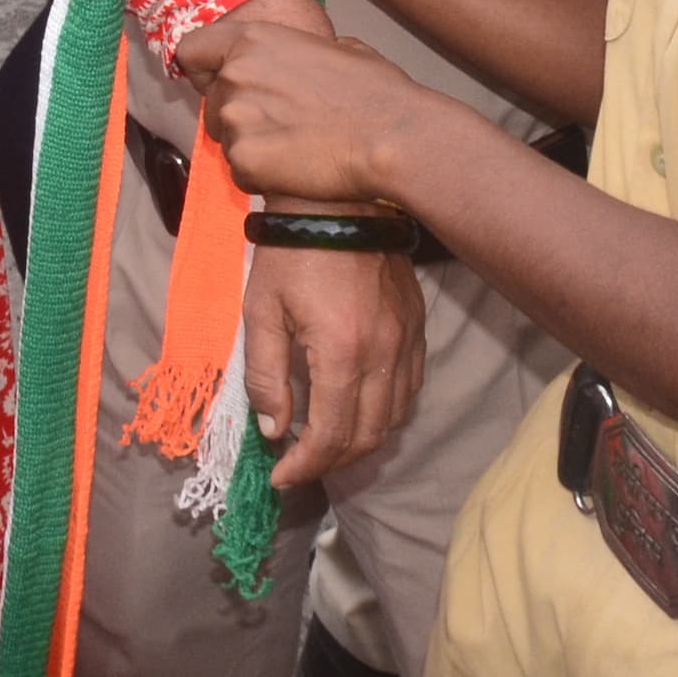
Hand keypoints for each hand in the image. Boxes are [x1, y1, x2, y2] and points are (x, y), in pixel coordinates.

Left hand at [172, 7, 431, 204]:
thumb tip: (303, 59)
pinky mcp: (243, 160)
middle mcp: (235, 75)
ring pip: (226, 138)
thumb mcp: (339, 49)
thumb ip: (300, 52)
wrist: (391, 138)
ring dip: (251, 145)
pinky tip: (295, 169)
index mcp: (254, 40)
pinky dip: (261, 175)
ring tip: (294, 149)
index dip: (203, 70)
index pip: (191, 51)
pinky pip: (240, 171)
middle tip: (279, 126)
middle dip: (237, 115)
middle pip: (212, 102)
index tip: (217, 82)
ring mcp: (235, 119)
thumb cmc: (376, 92)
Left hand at [173, 0, 431, 484]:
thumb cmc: (290, 252)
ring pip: (394, 417)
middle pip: (368, 436)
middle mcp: (384, 353)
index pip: (331, 435)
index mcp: (342, 352)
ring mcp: (407, 341)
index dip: (305, 466)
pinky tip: (358, 410)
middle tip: (298, 465)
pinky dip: (385, 412)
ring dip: (360, 441)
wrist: (338, 199)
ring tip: (325, 444)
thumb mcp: (261, 312)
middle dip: (332, 461)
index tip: (279, 477)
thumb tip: (274, 429)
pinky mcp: (416, 326)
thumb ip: (265, 376)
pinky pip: (409, 388)